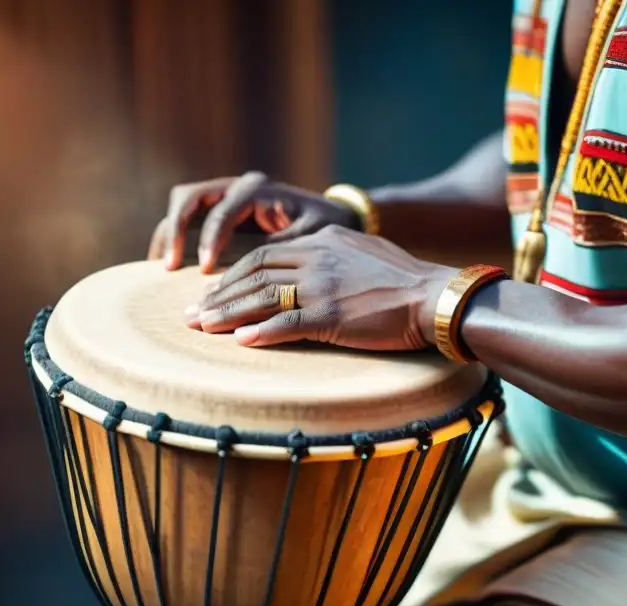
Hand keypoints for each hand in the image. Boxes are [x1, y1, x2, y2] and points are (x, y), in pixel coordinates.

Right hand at [147, 171, 360, 271]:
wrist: (333, 215)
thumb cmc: (324, 226)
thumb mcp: (310, 236)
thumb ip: (280, 246)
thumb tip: (251, 269)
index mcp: (256, 189)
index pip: (221, 212)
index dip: (209, 241)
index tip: (204, 270)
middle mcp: (235, 186)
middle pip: (189, 197)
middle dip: (175, 230)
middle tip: (169, 265)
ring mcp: (225, 195)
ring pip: (182, 203)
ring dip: (168, 232)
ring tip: (162, 267)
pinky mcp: (220, 209)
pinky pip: (188, 217)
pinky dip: (174, 236)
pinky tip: (168, 264)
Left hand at [185, 225, 457, 350]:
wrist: (434, 296)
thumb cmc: (405, 281)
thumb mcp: (363, 254)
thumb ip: (331, 256)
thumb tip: (310, 272)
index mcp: (321, 241)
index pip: (264, 254)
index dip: (233, 275)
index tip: (213, 292)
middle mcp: (317, 258)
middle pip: (253, 273)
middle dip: (218, 294)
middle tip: (192, 313)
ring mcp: (323, 286)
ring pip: (262, 297)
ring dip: (227, 314)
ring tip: (201, 327)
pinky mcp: (332, 315)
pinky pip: (287, 324)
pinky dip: (261, 333)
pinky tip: (240, 342)